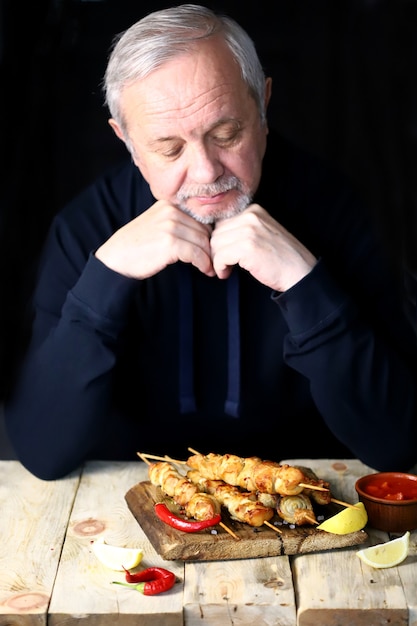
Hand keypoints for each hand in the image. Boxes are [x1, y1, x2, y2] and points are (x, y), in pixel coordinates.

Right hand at [95, 200, 214, 278]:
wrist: (116, 258)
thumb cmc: (137, 245)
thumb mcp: (157, 224)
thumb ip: (177, 223)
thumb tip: (206, 233)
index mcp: (169, 205)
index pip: (200, 218)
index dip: (208, 236)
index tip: (211, 250)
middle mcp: (171, 211)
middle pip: (204, 230)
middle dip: (210, 247)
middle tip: (213, 262)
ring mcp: (170, 226)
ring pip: (202, 242)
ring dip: (208, 258)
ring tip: (209, 268)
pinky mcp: (170, 243)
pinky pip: (196, 254)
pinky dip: (203, 264)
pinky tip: (204, 270)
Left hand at [210, 204, 316, 290]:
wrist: (300, 272)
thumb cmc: (281, 257)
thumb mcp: (262, 232)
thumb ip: (242, 228)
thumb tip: (215, 235)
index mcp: (254, 210)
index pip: (221, 222)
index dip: (220, 240)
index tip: (223, 254)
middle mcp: (250, 216)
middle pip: (216, 233)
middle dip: (217, 251)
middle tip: (224, 264)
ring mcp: (249, 230)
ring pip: (215, 245)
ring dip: (217, 260)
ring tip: (227, 269)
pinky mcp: (247, 247)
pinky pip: (220, 257)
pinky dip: (220, 267)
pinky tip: (226, 273)